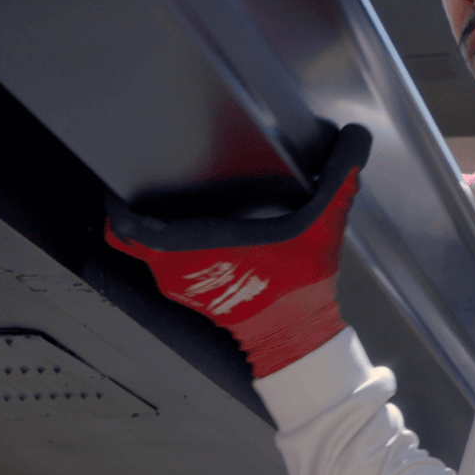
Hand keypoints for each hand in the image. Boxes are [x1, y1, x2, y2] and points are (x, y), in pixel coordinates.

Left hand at [104, 124, 371, 376]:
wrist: (297, 337)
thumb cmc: (301, 286)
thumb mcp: (325, 225)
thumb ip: (341, 178)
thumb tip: (356, 137)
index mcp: (198, 249)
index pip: (131, 229)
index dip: (117, 205)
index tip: (117, 178)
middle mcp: (178, 268)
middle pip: (131, 233)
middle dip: (131, 203)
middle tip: (140, 168)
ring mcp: (180, 282)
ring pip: (143, 247)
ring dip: (146, 222)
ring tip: (159, 188)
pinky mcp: (189, 289)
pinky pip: (158, 258)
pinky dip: (161, 240)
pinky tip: (185, 220)